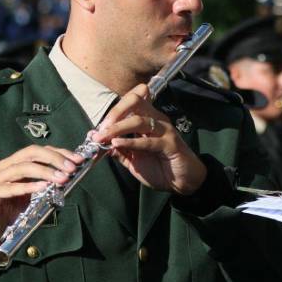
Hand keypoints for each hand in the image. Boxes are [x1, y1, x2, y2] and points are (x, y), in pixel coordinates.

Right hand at [0, 145, 83, 250]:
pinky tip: (43, 187)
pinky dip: (28, 186)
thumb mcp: (31, 198)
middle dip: (54, 158)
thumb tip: (66, 178)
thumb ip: (43, 185)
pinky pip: (11, 188)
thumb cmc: (9, 215)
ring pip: (22, 168)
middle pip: (30, 153)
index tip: (77, 159)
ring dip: (45, 172)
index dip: (58, 153)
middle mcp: (2, 167)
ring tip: (62, 179)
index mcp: (12, 164)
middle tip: (71, 167)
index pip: (37, 151)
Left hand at [92, 84, 206, 194]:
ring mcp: (164, 130)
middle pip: (134, 101)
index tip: (100, 126)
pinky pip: (147, 141)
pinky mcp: (170, 144)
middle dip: (114, 112)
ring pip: (138, 120)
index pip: (132, 99)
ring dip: (117, 128)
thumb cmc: (160, 168)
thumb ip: (118, 149)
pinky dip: (130, 142)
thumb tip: (98, 141)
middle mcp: (156, 120)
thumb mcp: (133, 159)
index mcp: (147, 119)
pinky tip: (117, 144)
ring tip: (102, 137)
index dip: (115, 108)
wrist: (183, 183)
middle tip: (100, 129)